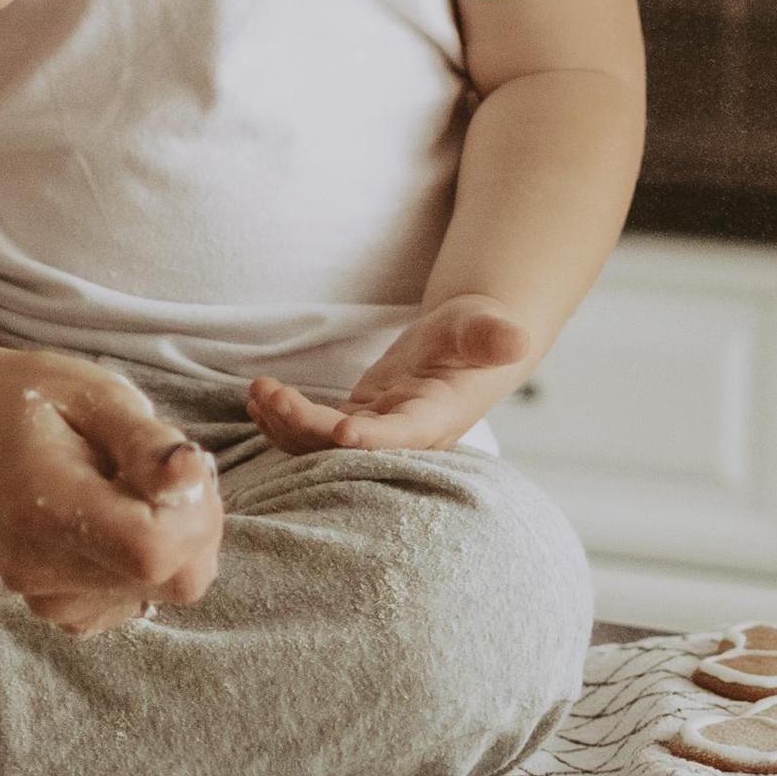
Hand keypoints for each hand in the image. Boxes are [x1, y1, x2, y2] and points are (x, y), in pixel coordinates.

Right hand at [0, 349, 222, 633]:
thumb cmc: (32, 402)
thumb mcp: (92, 393)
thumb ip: (145, 440)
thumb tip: (192, 476)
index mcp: (40, 504)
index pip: (150, 550)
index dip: (193, 512)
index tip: (180, 463)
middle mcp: (39, 566)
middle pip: (173, 579)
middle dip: (195, 523)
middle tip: (162, 469)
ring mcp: (47, 597)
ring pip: (166, 590)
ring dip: (174, 538)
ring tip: (128, 488)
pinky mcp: (62, 611)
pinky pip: (141, 599)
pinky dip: (148, 562)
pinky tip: (116, 520)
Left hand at [247, 296, 533, 456]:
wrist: (469, 345)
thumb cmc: (479, 332)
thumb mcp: (485, 327)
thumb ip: (493, 337)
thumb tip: (516, 338)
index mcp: (438, 416)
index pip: (403, 435)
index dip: (373, 439)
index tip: (343, 430)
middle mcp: (405, 437)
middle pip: (349, 448)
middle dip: (306, 425)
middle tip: (271, 392)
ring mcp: (379, 434)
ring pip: (324, 445)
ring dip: (287, 423)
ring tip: (260, 390)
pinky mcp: (361, 423)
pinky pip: (317, 434)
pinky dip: (286, 421)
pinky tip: (260, 402)